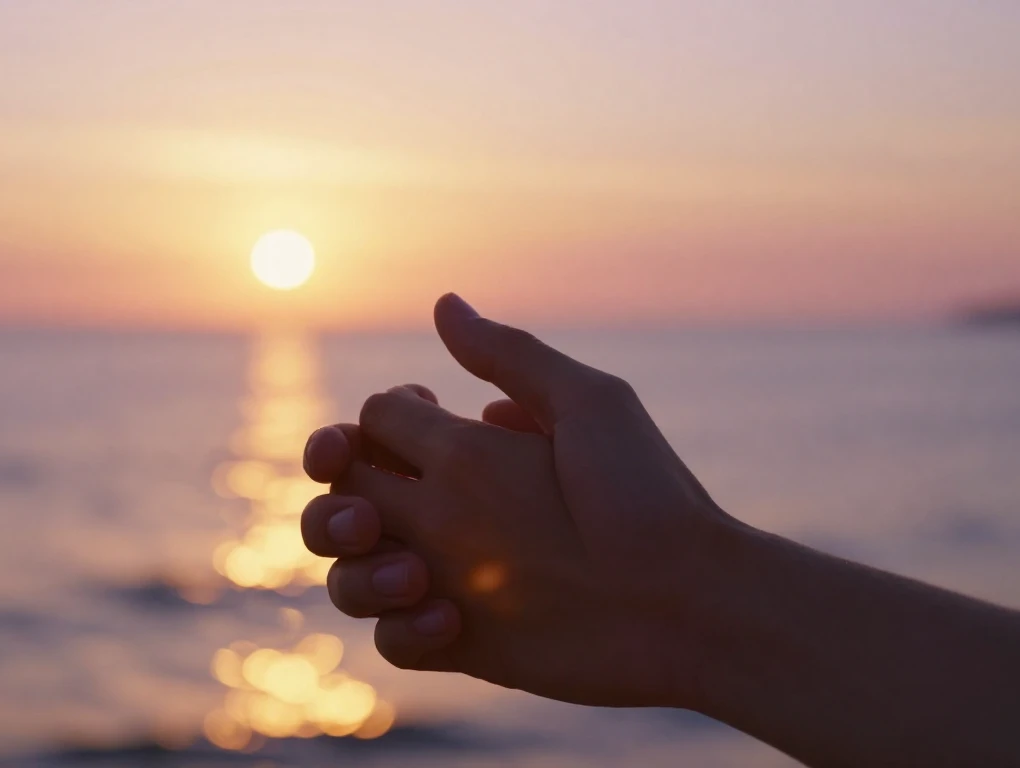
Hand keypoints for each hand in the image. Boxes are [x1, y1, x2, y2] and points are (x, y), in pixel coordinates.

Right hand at [302, 294, 737, 707]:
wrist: (691, 602)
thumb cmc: (650, 496)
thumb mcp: (589, 407)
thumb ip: (512, 356)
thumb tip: (443, 303)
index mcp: (466, 456)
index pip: (372, 431)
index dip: (360, 431)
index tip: (394, 435)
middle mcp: (446, 517)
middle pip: (337, 504)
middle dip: (327, 508)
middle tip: (367, 517)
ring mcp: (449, 582)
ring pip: (347, 579)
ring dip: (355, 576)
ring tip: (414, 574)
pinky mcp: (461, 645)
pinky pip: (391, 644)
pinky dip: (400, 631)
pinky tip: (452, 621)